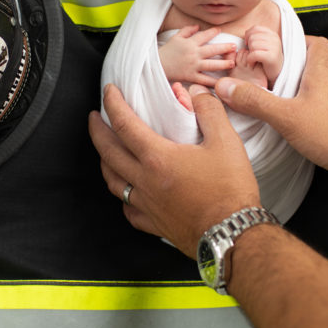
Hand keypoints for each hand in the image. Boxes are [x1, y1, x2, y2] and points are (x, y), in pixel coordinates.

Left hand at [89, 84, 259, 255]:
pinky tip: (129, 194)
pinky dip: (124, 197)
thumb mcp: (226, 142)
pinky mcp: (155, 224)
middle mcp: (146, 181)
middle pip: (108, 152)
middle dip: (97, 131)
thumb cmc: (230, 191)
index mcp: (158, 158)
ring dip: (105, 162)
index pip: (124, 124)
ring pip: (113, 181)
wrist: (233, 235)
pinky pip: (129, 210)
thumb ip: (209, 111)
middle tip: (95, 118)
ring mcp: (148, 204)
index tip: (109, 92)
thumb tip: (197, 93)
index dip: (113, 104)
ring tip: (106, 152)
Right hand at [158, 25, 235, 84]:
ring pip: (211, 64)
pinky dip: (213, 82)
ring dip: (223, 64)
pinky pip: (204, 79)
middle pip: (212, 50)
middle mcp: (193, 53)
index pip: (204, 35)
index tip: (220, 30)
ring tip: (232, 63)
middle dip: (224, 48)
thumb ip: (187, 30)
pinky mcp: (191, 76)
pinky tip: (221, 82)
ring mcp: (193, 65)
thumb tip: (197, 26)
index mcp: (189, 43)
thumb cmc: (166, 52)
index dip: (213, 32)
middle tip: (234, 47)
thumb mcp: (175, 38)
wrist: (156, 66)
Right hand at [214, 35, 327, 187]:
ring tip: (270, 99)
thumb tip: (223, 86)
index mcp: (322, 70)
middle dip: (288, 68)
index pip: (316, 42)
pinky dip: (303, 109)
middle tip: (264, 77)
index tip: (274, 50)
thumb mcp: (286, 116)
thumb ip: (255, 101)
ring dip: (295, 90)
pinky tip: (289, 122)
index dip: (296, 41)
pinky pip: (318, 106)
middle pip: (311, 64)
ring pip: (314, 87)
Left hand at [242, 25, 283, 84]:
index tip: (248, 45)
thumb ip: (257, 37)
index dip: (248, 35)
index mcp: (273, 34)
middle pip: (252, 37)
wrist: (277, 74)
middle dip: (248, 46)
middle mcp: (275, 39)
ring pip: (252, 44)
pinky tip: (252, 63)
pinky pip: (254, 54)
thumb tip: (246, 34)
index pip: (255, 28)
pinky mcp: (271, 57)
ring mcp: (274, 47)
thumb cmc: (267, 60)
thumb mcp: (264, 45)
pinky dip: (250, 59)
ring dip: (249, 53)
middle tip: (252, 54)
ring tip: (253, 59)